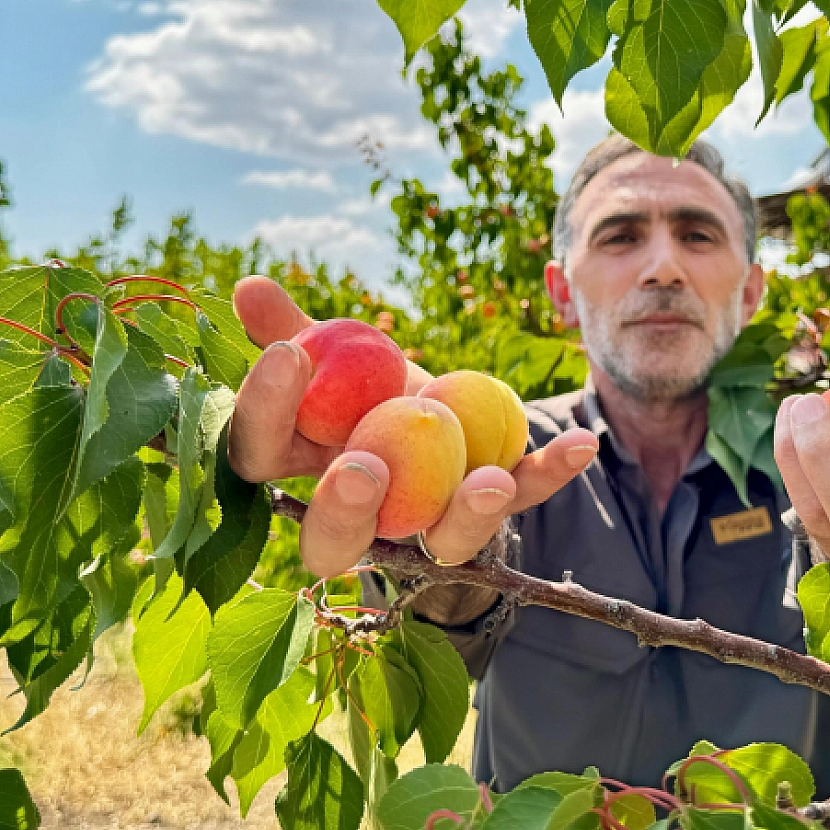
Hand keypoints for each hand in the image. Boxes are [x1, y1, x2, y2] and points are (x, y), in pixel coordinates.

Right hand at [227, 275, 599, 577]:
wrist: (439, 420)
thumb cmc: (366, 388)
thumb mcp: (331, 354)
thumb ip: (292, 327)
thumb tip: (248, 288)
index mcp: (299, 470)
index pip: (259, 456)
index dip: (265, 409)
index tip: (289, 353)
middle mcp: (361, 517)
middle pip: (335, 540)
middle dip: (345, 511)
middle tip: (363, 468)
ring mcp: (430, 522)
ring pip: (441, 542)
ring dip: (466, 515)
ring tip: (488, 481)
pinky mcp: (491, 509)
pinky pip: (522, 495)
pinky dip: (552, 471)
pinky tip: (581, 443)